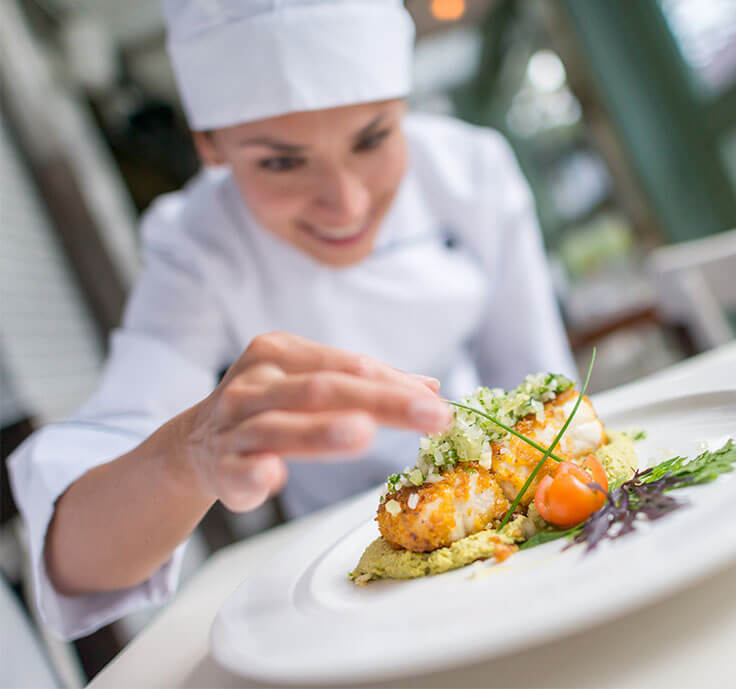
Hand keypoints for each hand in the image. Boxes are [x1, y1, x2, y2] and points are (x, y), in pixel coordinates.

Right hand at [173, 333, 451, 511]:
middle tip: (429, 415)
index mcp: (281, 353)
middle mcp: (256, 383)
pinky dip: (255, 472)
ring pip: (281, 426)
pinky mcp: (222, 466)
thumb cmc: (268, 407)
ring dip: (321, 431)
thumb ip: (367, 385)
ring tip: (363, 434)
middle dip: (381, 401)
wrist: (194, 443)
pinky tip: (273, 475)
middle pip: (323, 389)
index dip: (395, 384)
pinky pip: (239, 468)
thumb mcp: (311, 382)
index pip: (349, 365)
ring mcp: (234, 424)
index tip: (438, 403)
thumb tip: (431, 388)